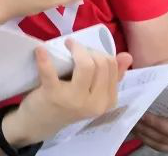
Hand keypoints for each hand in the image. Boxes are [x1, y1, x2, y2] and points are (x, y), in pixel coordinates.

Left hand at [6, 42, 131, 144]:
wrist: (41, 123)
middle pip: (101, 64)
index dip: (100, 53)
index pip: (112, 67)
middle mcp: (95, 103)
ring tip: (66, 44)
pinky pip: (50, 73)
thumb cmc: (67, 103)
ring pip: (86, 66)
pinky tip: (40, 51)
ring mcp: (74, 100)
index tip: (87, 50)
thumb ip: (110, 76)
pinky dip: (45, 59)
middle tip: (74, 46)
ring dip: (76, 49)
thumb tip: (127, 56)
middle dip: (88, 50)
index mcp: (108, 101)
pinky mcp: (53, 96)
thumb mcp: (92, 93)